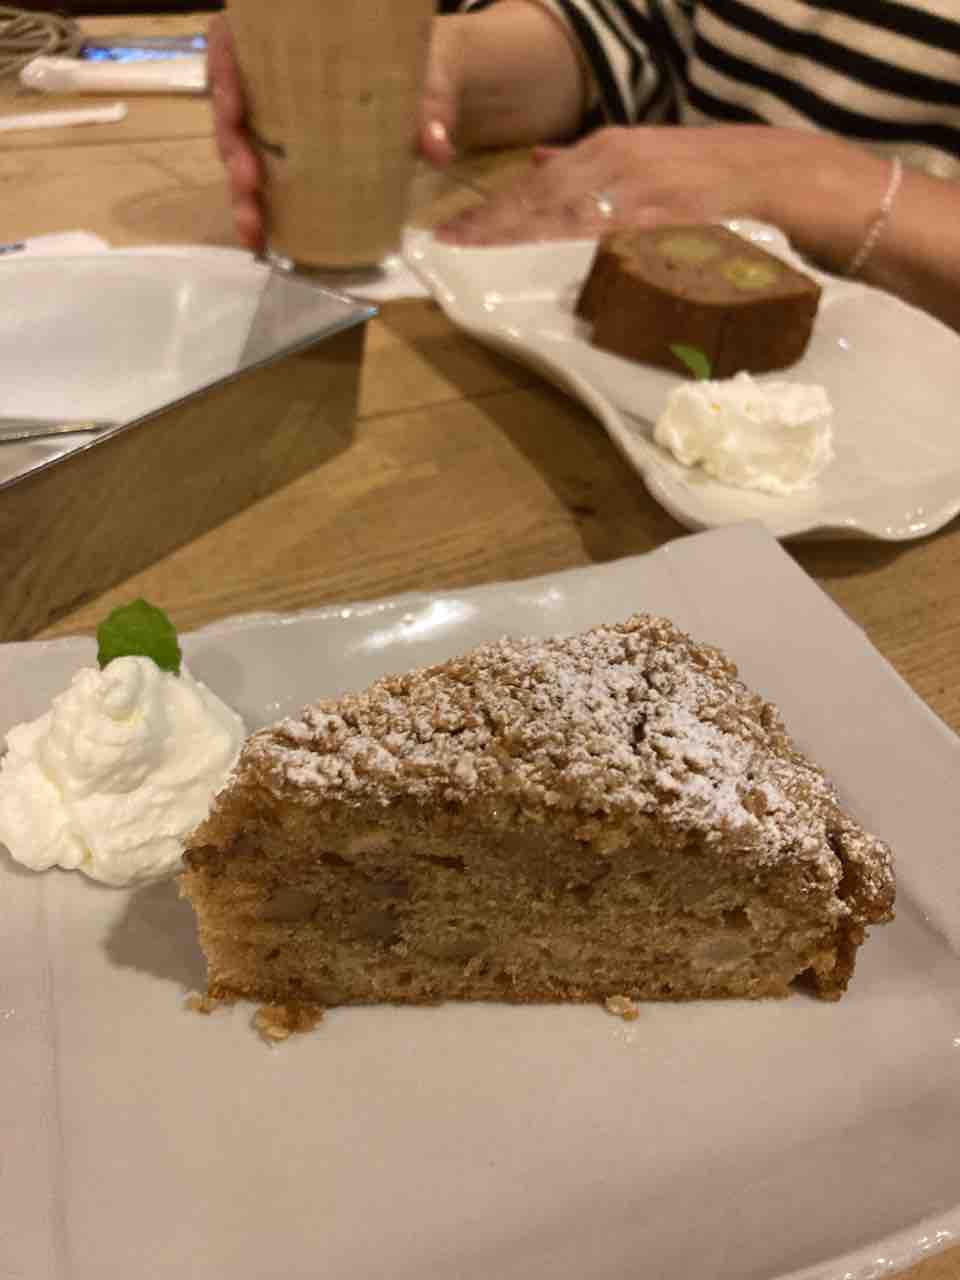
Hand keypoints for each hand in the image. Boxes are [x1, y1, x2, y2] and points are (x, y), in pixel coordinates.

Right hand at [207, 13, 460, 253]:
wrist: (428, 90)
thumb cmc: (412, 69)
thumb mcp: (423, 79)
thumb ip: (428, 106)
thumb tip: (435, 146)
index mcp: (287, 43)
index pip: (231, 44)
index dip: (221, 73)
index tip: (234, 107)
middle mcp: (270, 82)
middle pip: (230, 109)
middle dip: (231, 149)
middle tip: (249, 180)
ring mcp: (275, 123)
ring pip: (239, 152)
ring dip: (240, 193)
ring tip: (253, 226)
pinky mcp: (288, 160)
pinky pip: (262, 183)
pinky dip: (260, 213)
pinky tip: (262, 240)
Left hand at [434, 124, 885, 270]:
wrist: (792, 175)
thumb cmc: (722, 180)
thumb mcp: (652, 161)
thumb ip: (596, 169)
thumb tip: (542, 166)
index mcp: (612, 153)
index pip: (536, 186)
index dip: (490, 212)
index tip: (448, 235)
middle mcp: (617, 166)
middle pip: (536, 201)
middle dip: (487, 227)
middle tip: (442, 251)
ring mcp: (639, 195)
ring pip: (561, 218)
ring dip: (513, 240)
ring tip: (470, 262)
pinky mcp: (665, 223)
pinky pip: (605, 242)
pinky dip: (567, 255)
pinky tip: (535, 268)